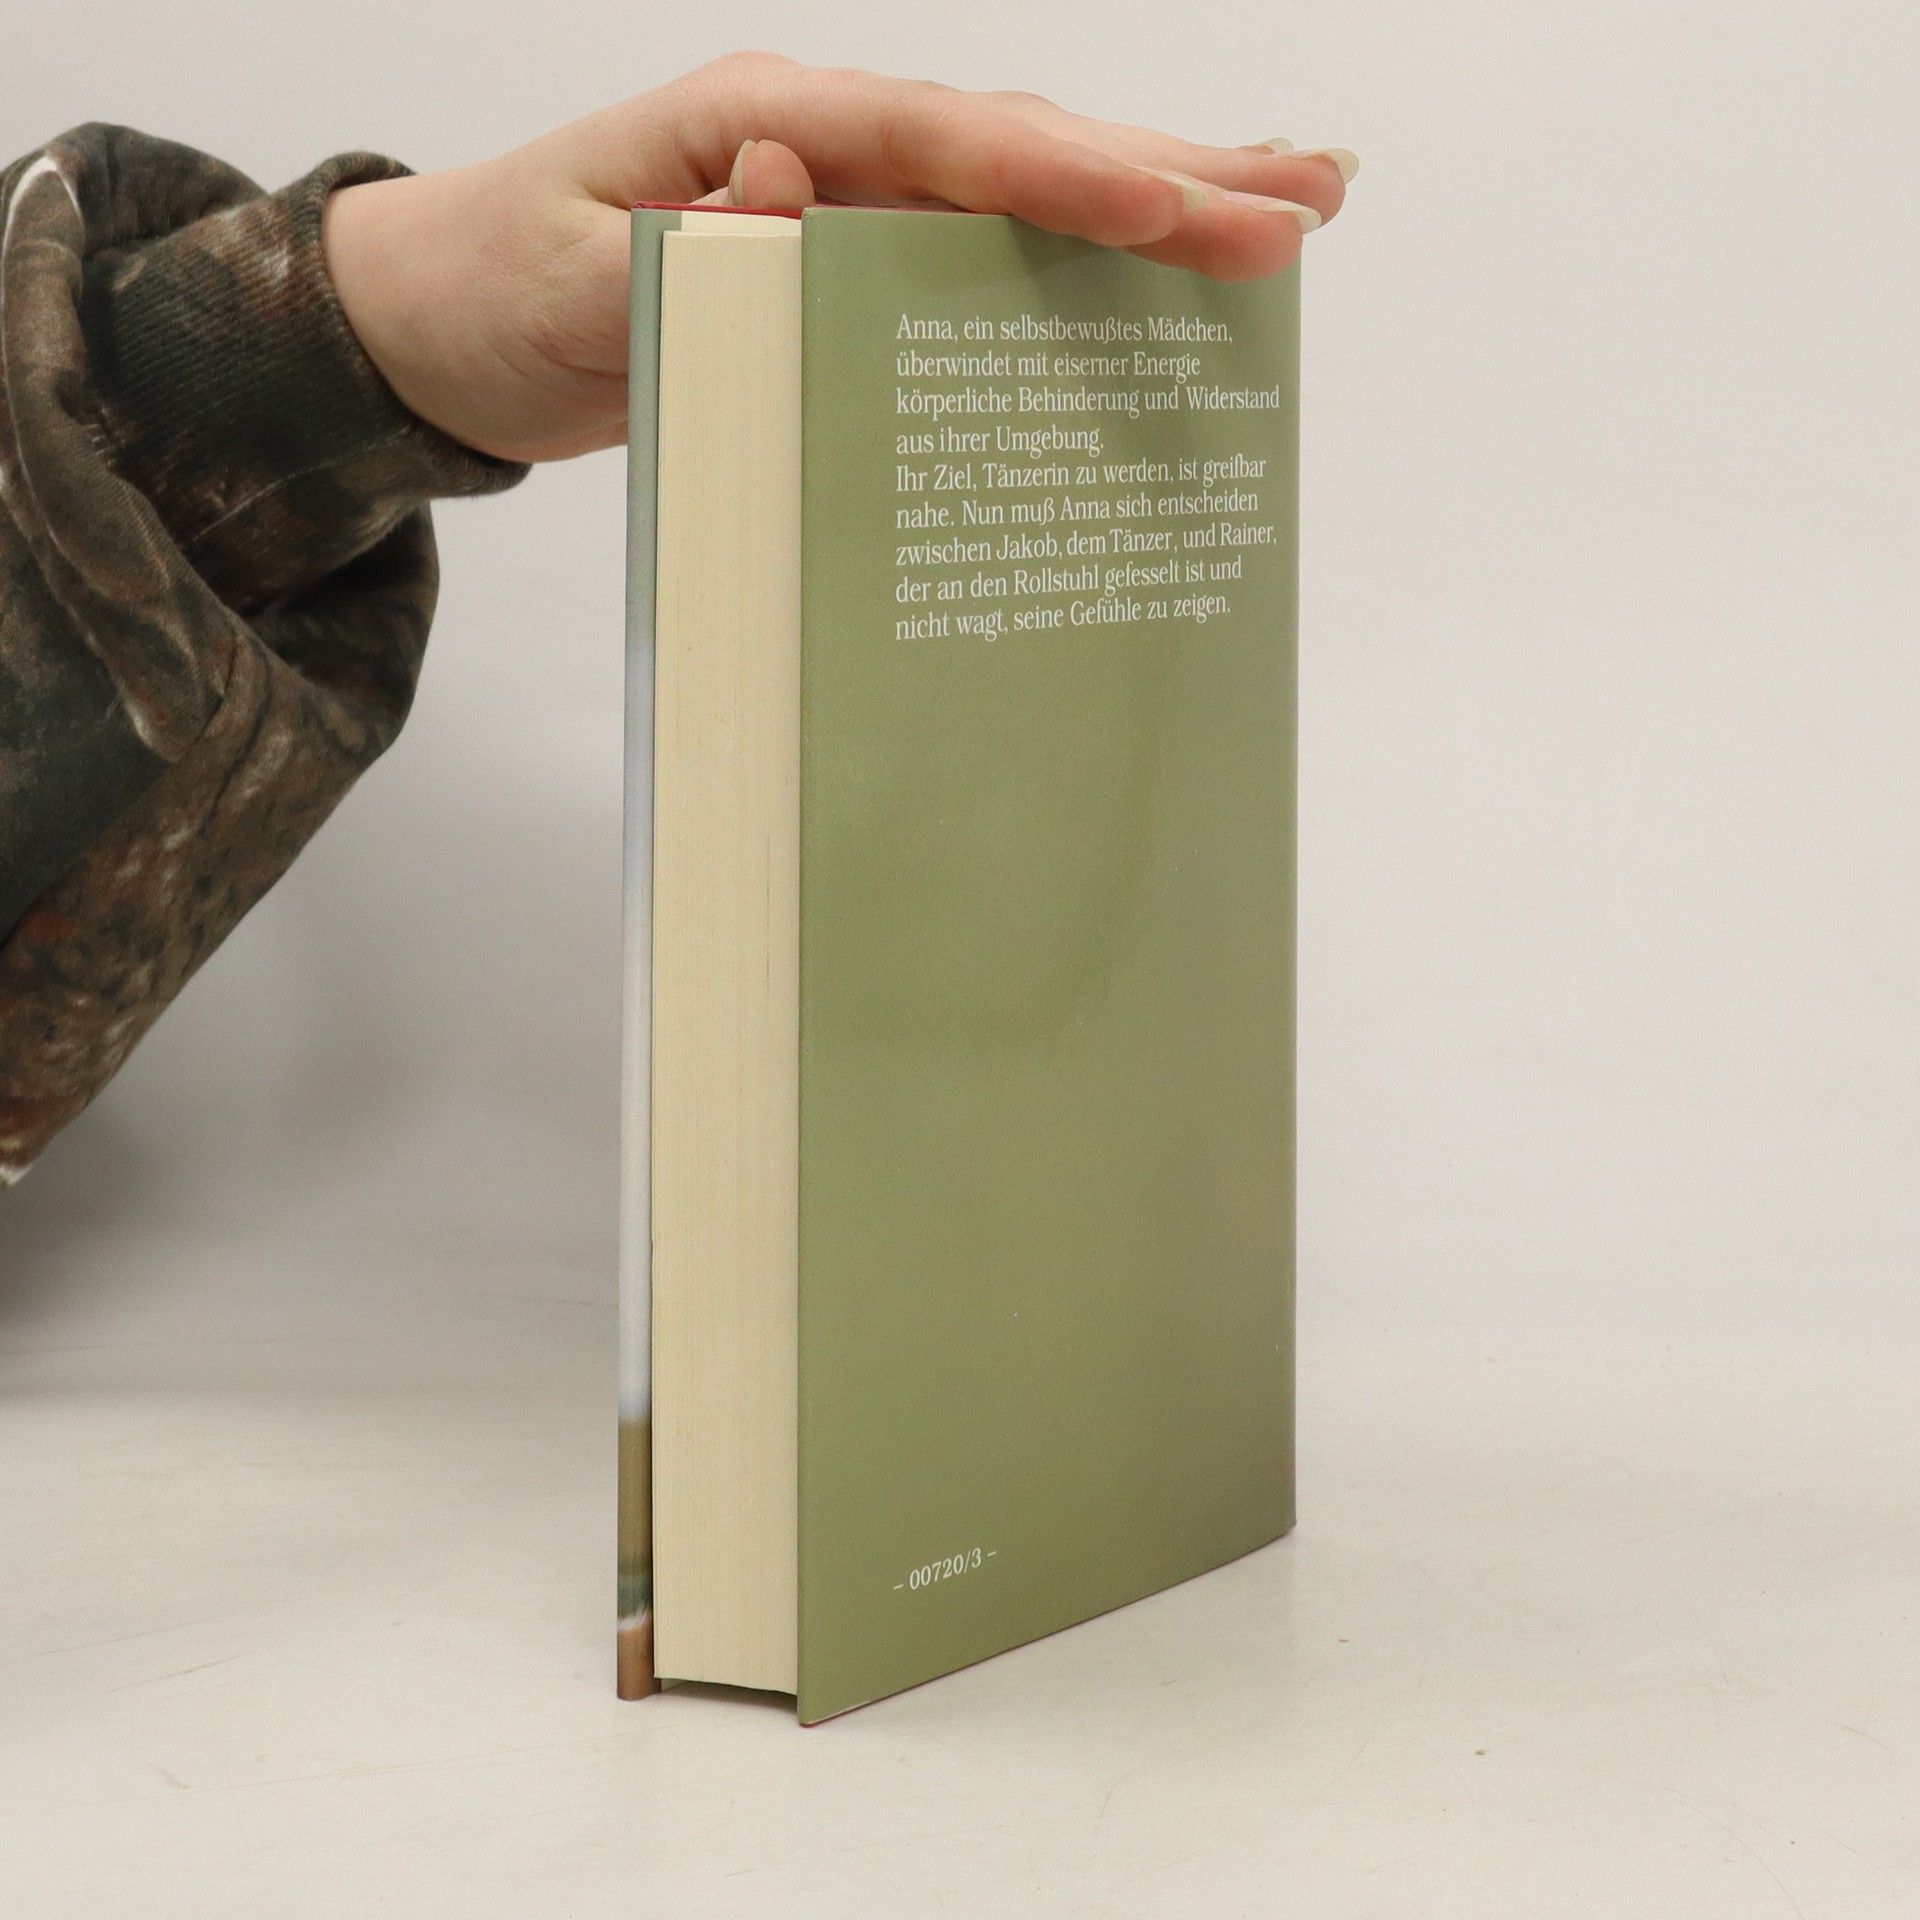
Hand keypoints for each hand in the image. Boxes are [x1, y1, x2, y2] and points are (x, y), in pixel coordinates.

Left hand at [322, 53, 1355, 463]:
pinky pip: (977, 263)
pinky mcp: (847, 266)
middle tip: (1312, 198)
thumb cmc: (494, 287)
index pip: (944, 147)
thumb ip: (689, 249)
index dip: (1066, 177)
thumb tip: (799, 190)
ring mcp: (846, 203)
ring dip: (1155, 203)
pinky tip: (1144, 277)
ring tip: (1290, 208)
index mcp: (764, 126)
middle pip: (1022, 151)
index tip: (1182, 205)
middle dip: (1170, 175)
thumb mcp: (570, 275)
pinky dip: (1070, 268)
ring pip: (1022, 197)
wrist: (445, 321)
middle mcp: (825, 146)